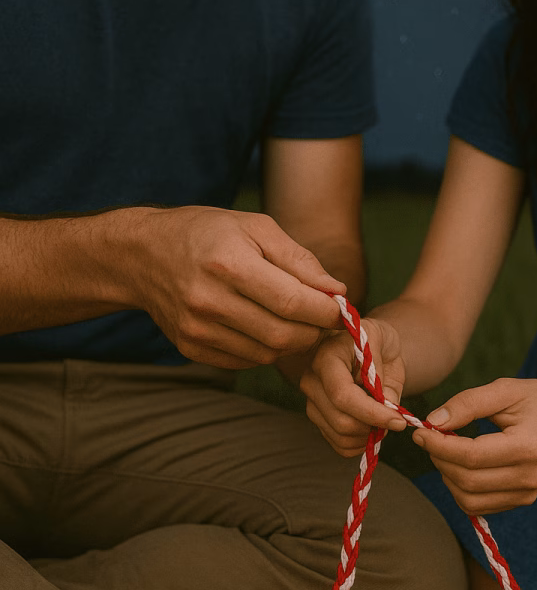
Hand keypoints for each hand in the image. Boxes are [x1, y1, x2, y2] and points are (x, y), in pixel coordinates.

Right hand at [123, 206, 345, 368]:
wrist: (143, 255)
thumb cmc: (207, 233)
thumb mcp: (255, 227)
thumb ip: (299, 259)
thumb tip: (337, 291)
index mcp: (229, 264)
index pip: (293, 303)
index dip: (326, 311)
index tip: (340, 307)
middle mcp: (209, 301)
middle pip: (284, 335)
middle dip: (315, 330)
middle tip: (322, 317)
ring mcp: (197, 329)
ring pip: (268, 354)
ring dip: (293, 342)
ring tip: (296, 320)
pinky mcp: (190, 348)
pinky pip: (246, 361)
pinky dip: (266, 350)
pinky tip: (266, 326)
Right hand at [301, 317, 406, 456]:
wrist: (368, 345)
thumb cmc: (377, 341)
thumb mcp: (387, 346)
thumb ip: (385, 378)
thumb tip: (386, 409)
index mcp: (327, 357)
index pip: (342, 394)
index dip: (371, 412)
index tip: (398, 420)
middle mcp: (312, 380)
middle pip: (340, 420)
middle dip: (373, 427)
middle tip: (396, 420)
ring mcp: (312, 401)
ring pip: (340, 435)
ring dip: (368, 436)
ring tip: (385, 421)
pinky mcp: (318, 417)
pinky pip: (339, 444)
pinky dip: (360, 444)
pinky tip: (373, 430)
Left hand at [413, 378, 536, 514]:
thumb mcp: (506, 390)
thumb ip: (468, 403)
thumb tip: (433, 421)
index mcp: (530, 446)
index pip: (472, 456)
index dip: (439, 445)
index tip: (420, 430)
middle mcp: (531, 476)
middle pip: (467, 480)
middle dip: (439, 458)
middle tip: (429, 437)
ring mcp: (528, 493)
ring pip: (469, 499)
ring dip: (446, 476)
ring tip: (445, 450)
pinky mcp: (522, 501)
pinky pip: (479, 505)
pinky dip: (460, 488)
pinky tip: (460, 464)